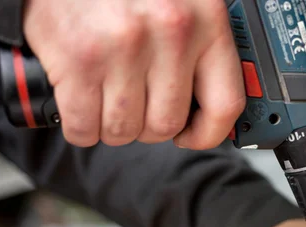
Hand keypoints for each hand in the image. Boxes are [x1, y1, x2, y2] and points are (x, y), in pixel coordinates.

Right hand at [22, 0, 244, 147]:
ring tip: (107, 100)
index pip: (225, 104)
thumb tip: (204, 105)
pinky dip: (80, 127)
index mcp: (206, 19)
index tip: (192, 135)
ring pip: (125, 130)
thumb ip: (199, 47)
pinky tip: (80, 104)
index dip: (207, 133)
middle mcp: (171, 32)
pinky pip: (85, 127)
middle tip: (136, 107)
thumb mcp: (181, 1)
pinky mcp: (80, 59)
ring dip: (113, 126)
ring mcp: (124, 47)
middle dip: (147, 126)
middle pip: (167, 124)